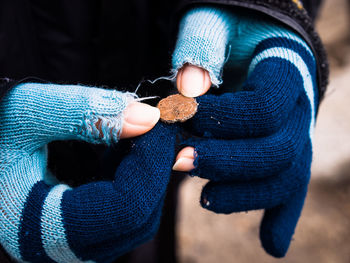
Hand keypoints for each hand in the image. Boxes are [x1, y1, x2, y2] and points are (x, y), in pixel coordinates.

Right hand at [0, 83, 176, 261]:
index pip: (126, 209)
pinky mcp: (85, 228)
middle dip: (153, 167)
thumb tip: (148, 118)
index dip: (151, 163)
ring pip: (139, 217)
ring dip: (145, 172)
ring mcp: (77, 241)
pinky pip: (126, 210)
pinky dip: (133, 177)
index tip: (159, 122)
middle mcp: (62, 249)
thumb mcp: (26, 114)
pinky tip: (123, 148)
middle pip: (140, 218)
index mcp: (39, 231)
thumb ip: (85, 112)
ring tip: (135, 133)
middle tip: (153, 125)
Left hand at [171, 7, 317, 256]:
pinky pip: (291, 191)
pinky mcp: (287, 157)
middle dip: (226, 162)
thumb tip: (188, 90)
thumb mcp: (213, 25)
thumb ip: (200, 49)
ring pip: (284, 178)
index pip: (266, 106)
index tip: (184, 117)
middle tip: (179, 162)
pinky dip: (281, 218)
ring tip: (203, 200)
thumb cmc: (231, 33)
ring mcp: (297, 137)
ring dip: (245, 196)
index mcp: (287, 73)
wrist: (256, 43)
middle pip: (278, 151)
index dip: (224, 118)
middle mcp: (299, 110)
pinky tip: (270, 245)